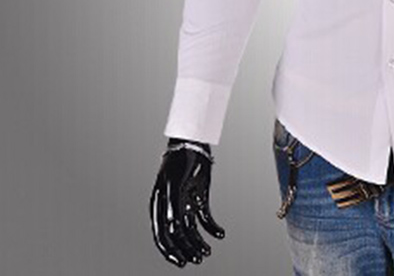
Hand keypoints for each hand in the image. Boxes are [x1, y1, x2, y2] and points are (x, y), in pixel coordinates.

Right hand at [149, 138, 225, 266]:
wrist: (193, 145)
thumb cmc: (178, 162)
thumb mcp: (173, 184)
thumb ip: (172, 206)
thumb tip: (173, 229)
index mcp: (159, 207)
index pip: (161, 236)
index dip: (170, 251)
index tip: (180, 262)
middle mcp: (171, 209)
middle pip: (178, 237)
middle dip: (187, 250)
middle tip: (198, 260)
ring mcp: (185, 205)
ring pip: (191, 231)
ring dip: (199, 243)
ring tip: (207, 252)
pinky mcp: (199, 200)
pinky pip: (205, 219)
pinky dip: (212, 228)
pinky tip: (220, 234)